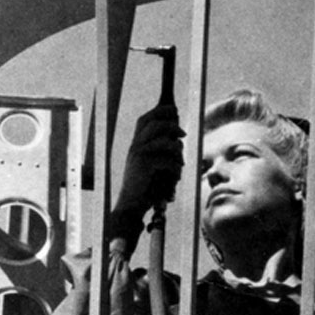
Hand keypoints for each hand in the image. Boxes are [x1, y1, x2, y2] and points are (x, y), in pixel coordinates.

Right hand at [113, 103, 184, 226]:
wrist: (131, 204)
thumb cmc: (145, 186)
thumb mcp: (151, 165)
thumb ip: (161, 152)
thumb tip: (179, 139)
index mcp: (136, 143)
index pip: (145, 119)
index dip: (160, 111)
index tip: (174, 110)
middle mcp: (135, 146)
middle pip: (154, 124)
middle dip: (172, 126)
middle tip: (183, 135)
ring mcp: (138, 155)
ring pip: (163, 141)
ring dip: (177, 151)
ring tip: (181, 163)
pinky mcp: (144, 166)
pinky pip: (167, 160)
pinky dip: (176, 168)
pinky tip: (176, 176)